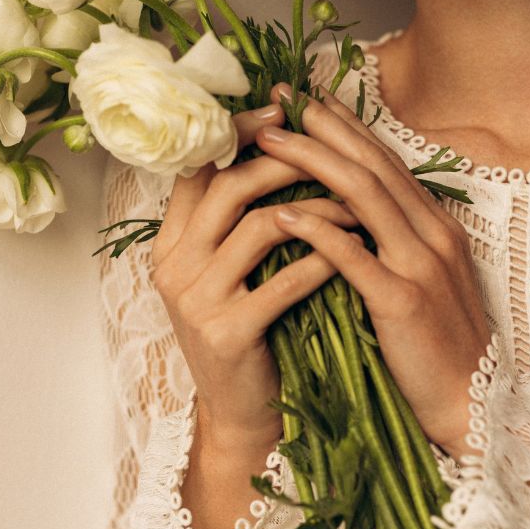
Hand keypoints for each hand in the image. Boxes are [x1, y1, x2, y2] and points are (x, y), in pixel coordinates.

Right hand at [150, 99, 360, 466]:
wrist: (245, 416)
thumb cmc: (252, 334)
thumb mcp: (232, 273)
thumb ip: (239, 220)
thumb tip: (278, 148)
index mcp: (171, 244)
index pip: (198, 170)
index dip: (239, 135)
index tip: (283, 112)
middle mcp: (173, 266)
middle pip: (227, 188)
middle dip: (284, 160)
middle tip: (331, 150)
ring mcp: (196, 301)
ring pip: (258, 227)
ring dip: (317, 208)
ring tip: (358, 203)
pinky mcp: (227, 333)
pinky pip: (284, 280)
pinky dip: (324, 260)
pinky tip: (355, 252)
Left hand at [256, 81, 492, 461]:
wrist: (472, 404)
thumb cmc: (438, 348)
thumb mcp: (423, 281)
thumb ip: (395, 243)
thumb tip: (350, 213)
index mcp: (437, 226)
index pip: (385, 161)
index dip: (345, 126)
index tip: (307, 100)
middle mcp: (433, 234)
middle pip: (372, 164)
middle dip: (323, 127)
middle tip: (279, 100)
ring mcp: (420, 264)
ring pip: (363, 194)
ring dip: (312, 161)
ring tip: (269, 143)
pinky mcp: (403, 301)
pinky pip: (354, 256)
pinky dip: (317, 230)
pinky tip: (281, 215)